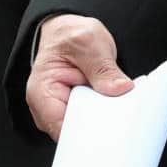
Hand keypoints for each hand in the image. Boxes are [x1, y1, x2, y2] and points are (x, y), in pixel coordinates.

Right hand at [26, 14, 134, 138]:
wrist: (68, 33)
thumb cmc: (69, 36)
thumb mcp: (87, 42)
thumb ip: (102, 68)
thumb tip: (121, 88)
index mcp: (42, 94)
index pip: (63, 129)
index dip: (87, 134)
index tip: (112, 129)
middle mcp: (48, 109)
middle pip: (76, 134)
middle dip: (99, 129)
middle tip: (124, 119)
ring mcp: (63, 113)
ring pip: (86, 130)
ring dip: (105, 123)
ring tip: (123, 112)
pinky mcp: (78, 112)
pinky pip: (93, 123)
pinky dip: (107, 118)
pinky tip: (120, 111)